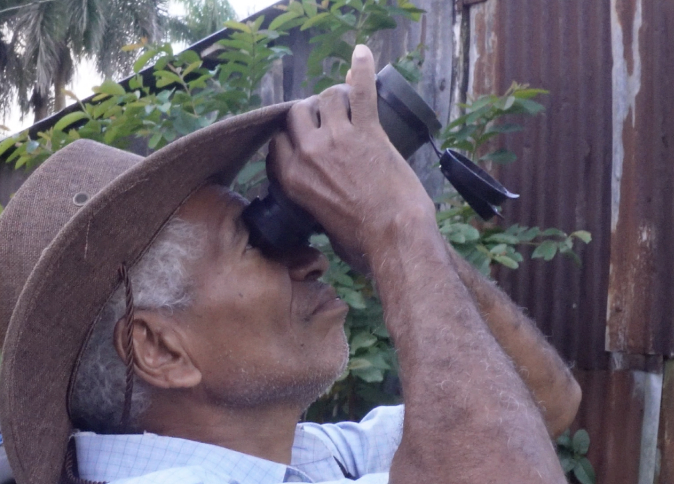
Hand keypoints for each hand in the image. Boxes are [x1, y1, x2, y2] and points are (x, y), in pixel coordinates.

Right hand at [268, 44, 433, 249]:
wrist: (394, 239)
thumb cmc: (363, 241)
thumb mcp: (322, 222)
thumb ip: (313, 196)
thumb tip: (321, 191)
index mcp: (291, 177)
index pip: (279, 139)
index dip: (294, 134)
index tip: (307, 135)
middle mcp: (308, 153)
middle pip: (299, 112)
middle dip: (313, 112)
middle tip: (332, 119)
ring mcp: (337, 139)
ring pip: (327, 97)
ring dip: (338, 97)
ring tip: (350, 103)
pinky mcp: (367, 131)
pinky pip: (361, 90)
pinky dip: (362, 69)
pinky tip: (363, 53)